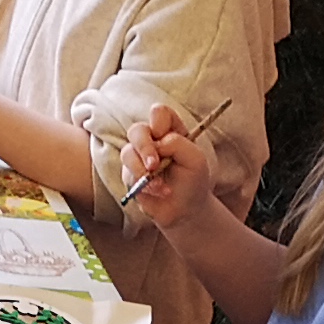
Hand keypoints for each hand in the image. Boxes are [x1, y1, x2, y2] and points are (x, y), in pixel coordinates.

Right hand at [115, 101, 215, 231]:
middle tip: (154, 165)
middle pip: (137, 130)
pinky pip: (128, 174)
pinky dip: (144, 184)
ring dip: (142, 170)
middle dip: (144, 147)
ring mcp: (139, 157)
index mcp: (170, 130)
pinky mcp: (130, 175)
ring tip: (160, 186)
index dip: (158, 121)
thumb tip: (157, 143)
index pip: (158, 113)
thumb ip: (178, 144)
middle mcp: (152, 141)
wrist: (185, 210)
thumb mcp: (195, 160)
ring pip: (128, 152)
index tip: (164, 136)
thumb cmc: (193, 181)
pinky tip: (158, 192)